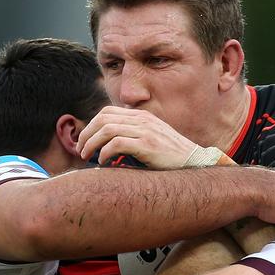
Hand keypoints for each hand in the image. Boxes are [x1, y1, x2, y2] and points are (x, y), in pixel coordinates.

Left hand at [77, 106, 197, 168]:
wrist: (195, 162)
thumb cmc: (172, 157)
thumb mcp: (153, 139)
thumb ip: (135, 135)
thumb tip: (110, 143)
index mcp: (142, 116)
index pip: (108, 112)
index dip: (91, 125)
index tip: (85, 140)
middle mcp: (143, 120)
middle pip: (103, 118)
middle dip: (86, 134)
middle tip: (80, 150)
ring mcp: (146, 131)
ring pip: (106, 129)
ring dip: (91, 143)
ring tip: (86, 156)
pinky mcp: (147, 145)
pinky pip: (117, 143)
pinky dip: (104, 152)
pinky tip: (102, 162)